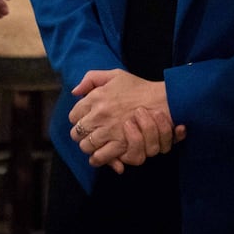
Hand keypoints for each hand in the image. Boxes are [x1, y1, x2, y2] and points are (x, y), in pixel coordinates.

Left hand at [68, 69, 182, 171]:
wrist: (160, 100)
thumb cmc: (138, 88)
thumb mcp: (114, 75)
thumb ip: (91, 79)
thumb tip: (75, 92)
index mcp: (96, 97)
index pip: (73, 116)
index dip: (78, 120)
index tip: (85, 122)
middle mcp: (99, 114)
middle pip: (76, 133)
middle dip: (81, 136)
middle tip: (89, 135)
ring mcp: (109, 130)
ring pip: (86, 146)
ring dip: (89, 147)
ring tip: (95, 145)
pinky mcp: (120, 143)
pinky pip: (100, 156)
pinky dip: (98, 158)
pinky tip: (100, 155)